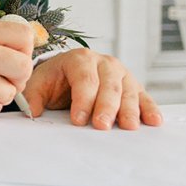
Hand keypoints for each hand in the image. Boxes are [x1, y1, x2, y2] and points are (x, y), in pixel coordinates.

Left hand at [23, 49, 161, 129]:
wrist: (67, 72)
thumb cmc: (54, 79)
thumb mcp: (39, 84)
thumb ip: (33, 97)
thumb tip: (32, 112)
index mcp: (79, 59)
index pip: (84, 79)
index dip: (82, 100)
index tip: (78, 120)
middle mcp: (104, 63)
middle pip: (108, 85)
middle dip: (106, 107)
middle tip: (102, 125)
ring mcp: (121, 74)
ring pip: (128, 91)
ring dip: (129, 110)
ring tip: (128, 127)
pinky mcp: (133, 86)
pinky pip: (143, 97)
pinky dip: (149, 109)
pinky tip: (153, 121)